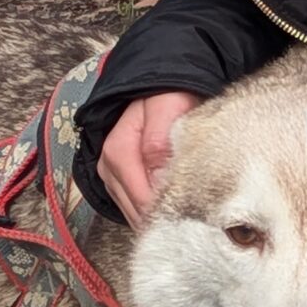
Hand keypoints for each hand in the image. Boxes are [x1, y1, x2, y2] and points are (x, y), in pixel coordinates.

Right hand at [98, 91, 200, 225]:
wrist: (160, 90)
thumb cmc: (167, 97)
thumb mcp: (167, 109)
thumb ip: (159, 142)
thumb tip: (157, 177)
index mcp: (118, 151)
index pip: (142, 199)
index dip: (169, 208)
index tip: (196, 209)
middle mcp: (109, 168)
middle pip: (138, 212)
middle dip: (166, 215)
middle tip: (197, 214)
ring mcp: (112, 177)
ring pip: (135, 215)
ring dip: (160, 215)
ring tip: (187, 210)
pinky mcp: (118, 183)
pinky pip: (135, 210)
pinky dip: (153, 211)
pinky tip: (172, 206)